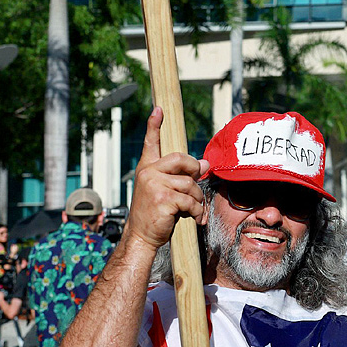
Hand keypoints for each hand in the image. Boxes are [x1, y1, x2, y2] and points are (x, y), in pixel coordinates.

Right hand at [124, 108, 207, 253]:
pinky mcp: (163, 199)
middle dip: (194, 170)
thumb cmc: (154, 214)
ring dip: (197, 198)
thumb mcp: (165, 191)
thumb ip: (180, 176)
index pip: (151, 143)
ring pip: (190, 183)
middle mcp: (148, 173)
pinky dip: (196, 211)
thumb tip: (204, 164)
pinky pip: (190, 200)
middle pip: (181, 159)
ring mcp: (154, 185)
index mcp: (147, 168)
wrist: (141, 237)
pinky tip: (193, 218)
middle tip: (198, 181)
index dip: (154, 125)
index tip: (158, 110)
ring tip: (193, 209)